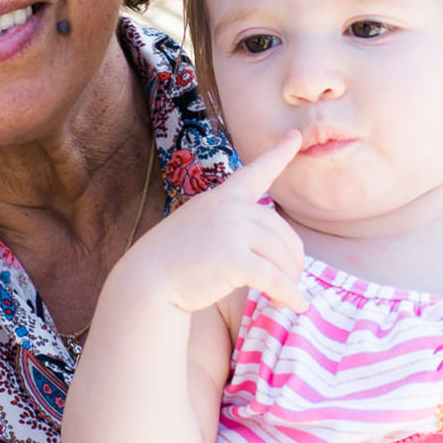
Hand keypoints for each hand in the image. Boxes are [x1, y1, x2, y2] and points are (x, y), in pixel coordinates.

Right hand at [119, 132, 305, 315]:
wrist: (146, 279)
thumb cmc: (173, 261)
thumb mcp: (201, 228)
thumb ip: (231, 227)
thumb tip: (273, 250)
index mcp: (222, 197)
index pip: (255, 172)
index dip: (279, 154)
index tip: (295, 136)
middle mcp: (230, 208)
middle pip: (282, 232)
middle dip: (293, 260)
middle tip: (292, 280)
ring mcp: (231, 231)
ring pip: (281, 257)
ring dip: (290, 280)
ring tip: (288, 296)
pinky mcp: (232, 260)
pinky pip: (274, 279)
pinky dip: (289, 294)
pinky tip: (297, 306)